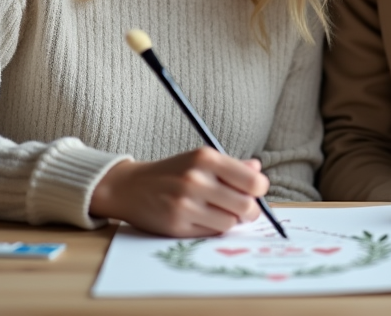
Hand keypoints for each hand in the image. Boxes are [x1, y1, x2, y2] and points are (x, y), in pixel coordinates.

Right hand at [89, 148, 268, 236]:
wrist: (131, 187)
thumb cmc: (173, 172)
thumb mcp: (201, 160)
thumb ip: (232, 166)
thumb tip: (258, 170)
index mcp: (206, 158)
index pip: (252, 181)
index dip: (259, 189)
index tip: (256, 191)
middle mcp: (196, 179)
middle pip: (246, 206)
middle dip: (250, 211)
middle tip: (245, 209)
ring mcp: (185, 204)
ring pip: (230, 222)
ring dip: (230, 220)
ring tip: (221, 212)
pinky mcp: (177, 225)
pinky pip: (211, 232)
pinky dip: (213, 227)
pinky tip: (204, 218)